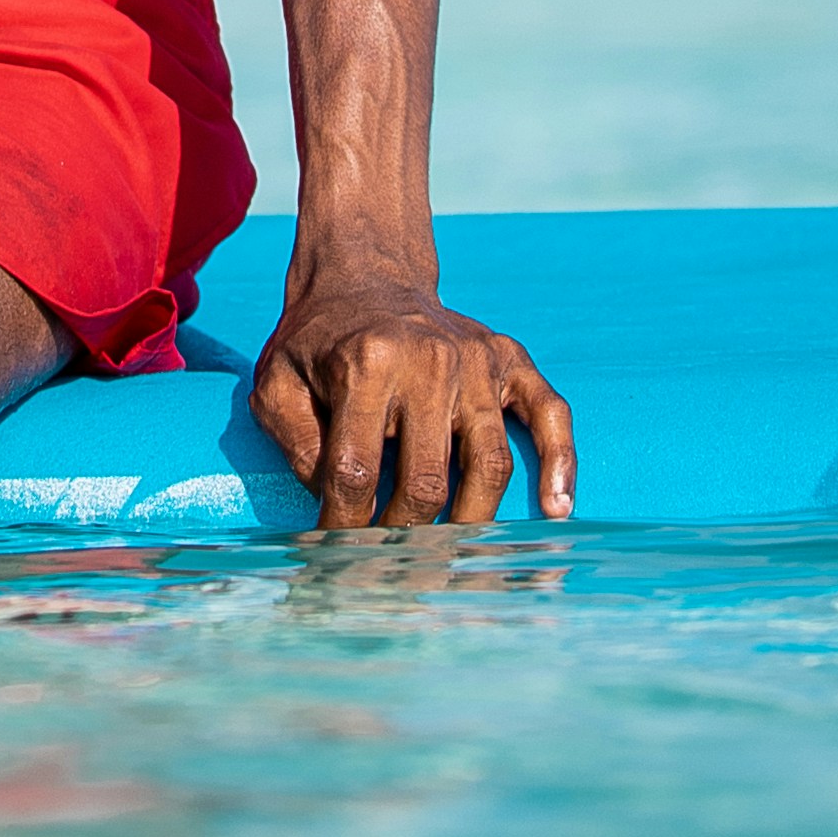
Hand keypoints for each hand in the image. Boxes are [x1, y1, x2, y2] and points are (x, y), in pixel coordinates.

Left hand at [254, 245, 573, 531]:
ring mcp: (476, 360)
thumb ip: (296, 442)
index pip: (356, 471)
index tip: (336, 554)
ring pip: (489, 463)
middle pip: (427, 480)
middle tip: (391, 563)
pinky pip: (549, 413)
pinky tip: (555, 509)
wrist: (365, 272)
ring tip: (453, 557)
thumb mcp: (277, 380)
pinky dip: (560, 463)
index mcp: (366, 363)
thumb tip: (334, 503)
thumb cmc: (318, 339)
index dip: (343, 524)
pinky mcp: (508, 358)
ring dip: (470, 522)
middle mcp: (430, 360)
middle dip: (404, 535)